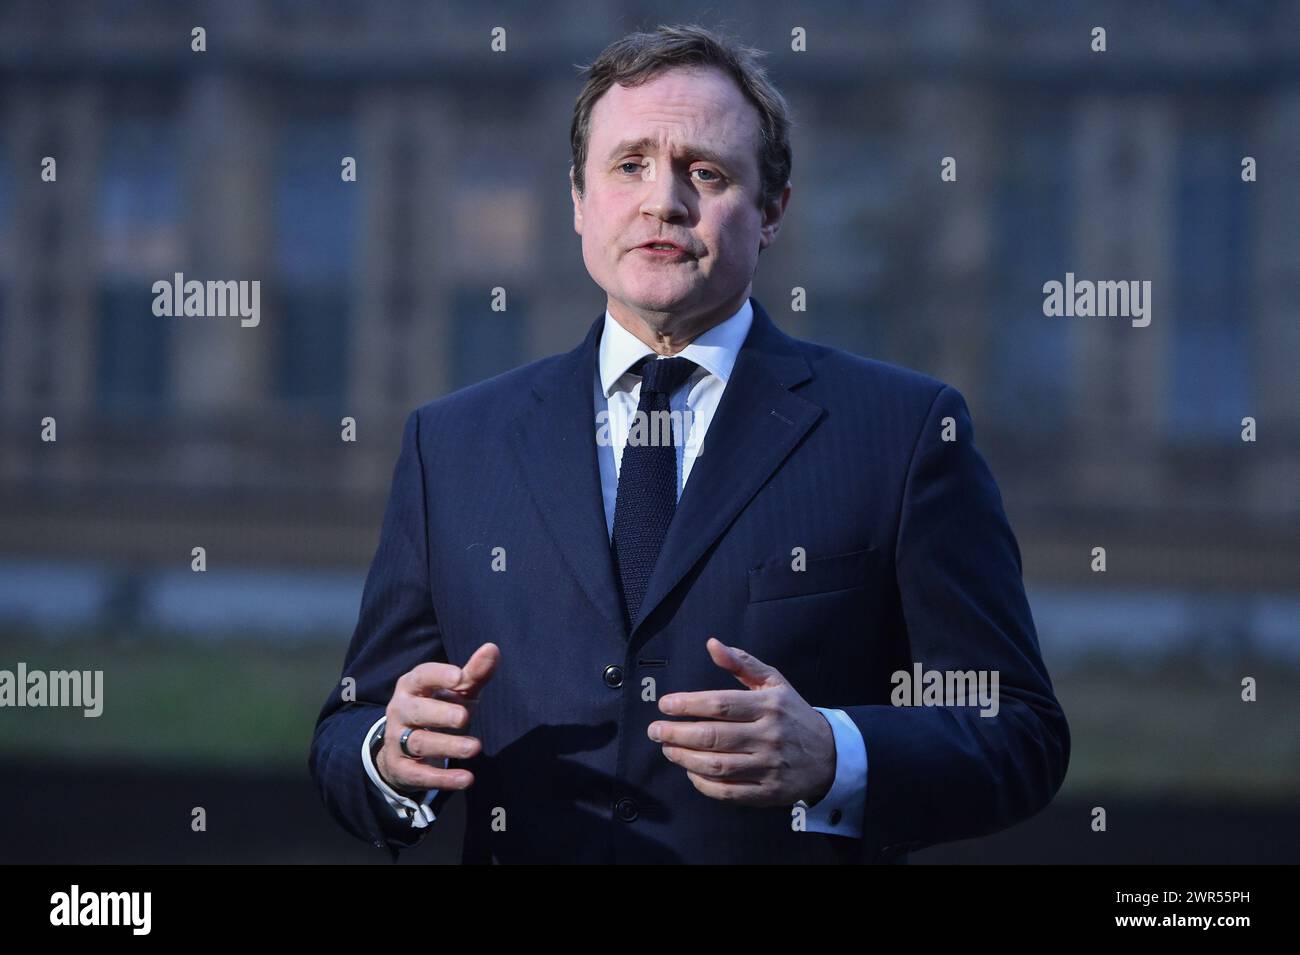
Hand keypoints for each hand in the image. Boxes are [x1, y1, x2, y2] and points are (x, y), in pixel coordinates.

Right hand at [376, 642, 499, 793]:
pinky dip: (442, 778)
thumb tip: (493, 648)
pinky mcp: (401, 768)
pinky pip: (419, 774)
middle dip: (440, 714)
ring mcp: (397, 739)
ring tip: (476, 747)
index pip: (421, 676)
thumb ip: (474, 672)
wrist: (404, 745)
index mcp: (412, 686)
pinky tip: (466, 779)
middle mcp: (400, 710)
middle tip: (465, 717)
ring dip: (447, 746)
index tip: (459, 677)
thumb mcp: (456, 691)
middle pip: (417, 711)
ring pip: (419, 743)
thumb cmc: (438, 707)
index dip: (438, 676)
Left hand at [647, 638, 835, 807]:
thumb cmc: (793, 714)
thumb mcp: (774, 682)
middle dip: (677, 733)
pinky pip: (728, 792)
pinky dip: (703, 784)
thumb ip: (741, 663)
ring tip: (668, 749)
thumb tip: (712, 644)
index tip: (665, 705)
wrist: (830, 755)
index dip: (688, 705)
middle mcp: (769, 736)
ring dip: (685, 759)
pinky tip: (690, 772)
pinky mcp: (768, 793)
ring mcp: (769, 767)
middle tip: (655, 730)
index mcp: (769, 705)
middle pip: (714, 736)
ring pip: (718, 766)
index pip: (721, 704)